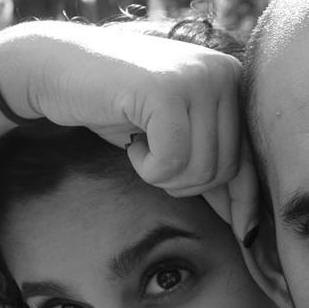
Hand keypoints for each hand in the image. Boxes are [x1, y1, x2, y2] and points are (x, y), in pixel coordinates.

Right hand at [0, 21, 259, 240]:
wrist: (58, 69)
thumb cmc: (118, 107)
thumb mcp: (175, 137)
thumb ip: (211, 165)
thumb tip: (250, 226)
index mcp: (232, 79)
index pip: (248, 156)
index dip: (244, 201)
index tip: (244, 238)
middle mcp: (224, 72)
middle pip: (224, 169)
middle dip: (184, 182)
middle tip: (152, 157)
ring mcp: (197, 78)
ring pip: (200, 170)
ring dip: (162, 173)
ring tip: (141, 143)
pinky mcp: (166, 92)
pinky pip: (171, 163)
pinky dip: (147, 166)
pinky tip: (131, 138)